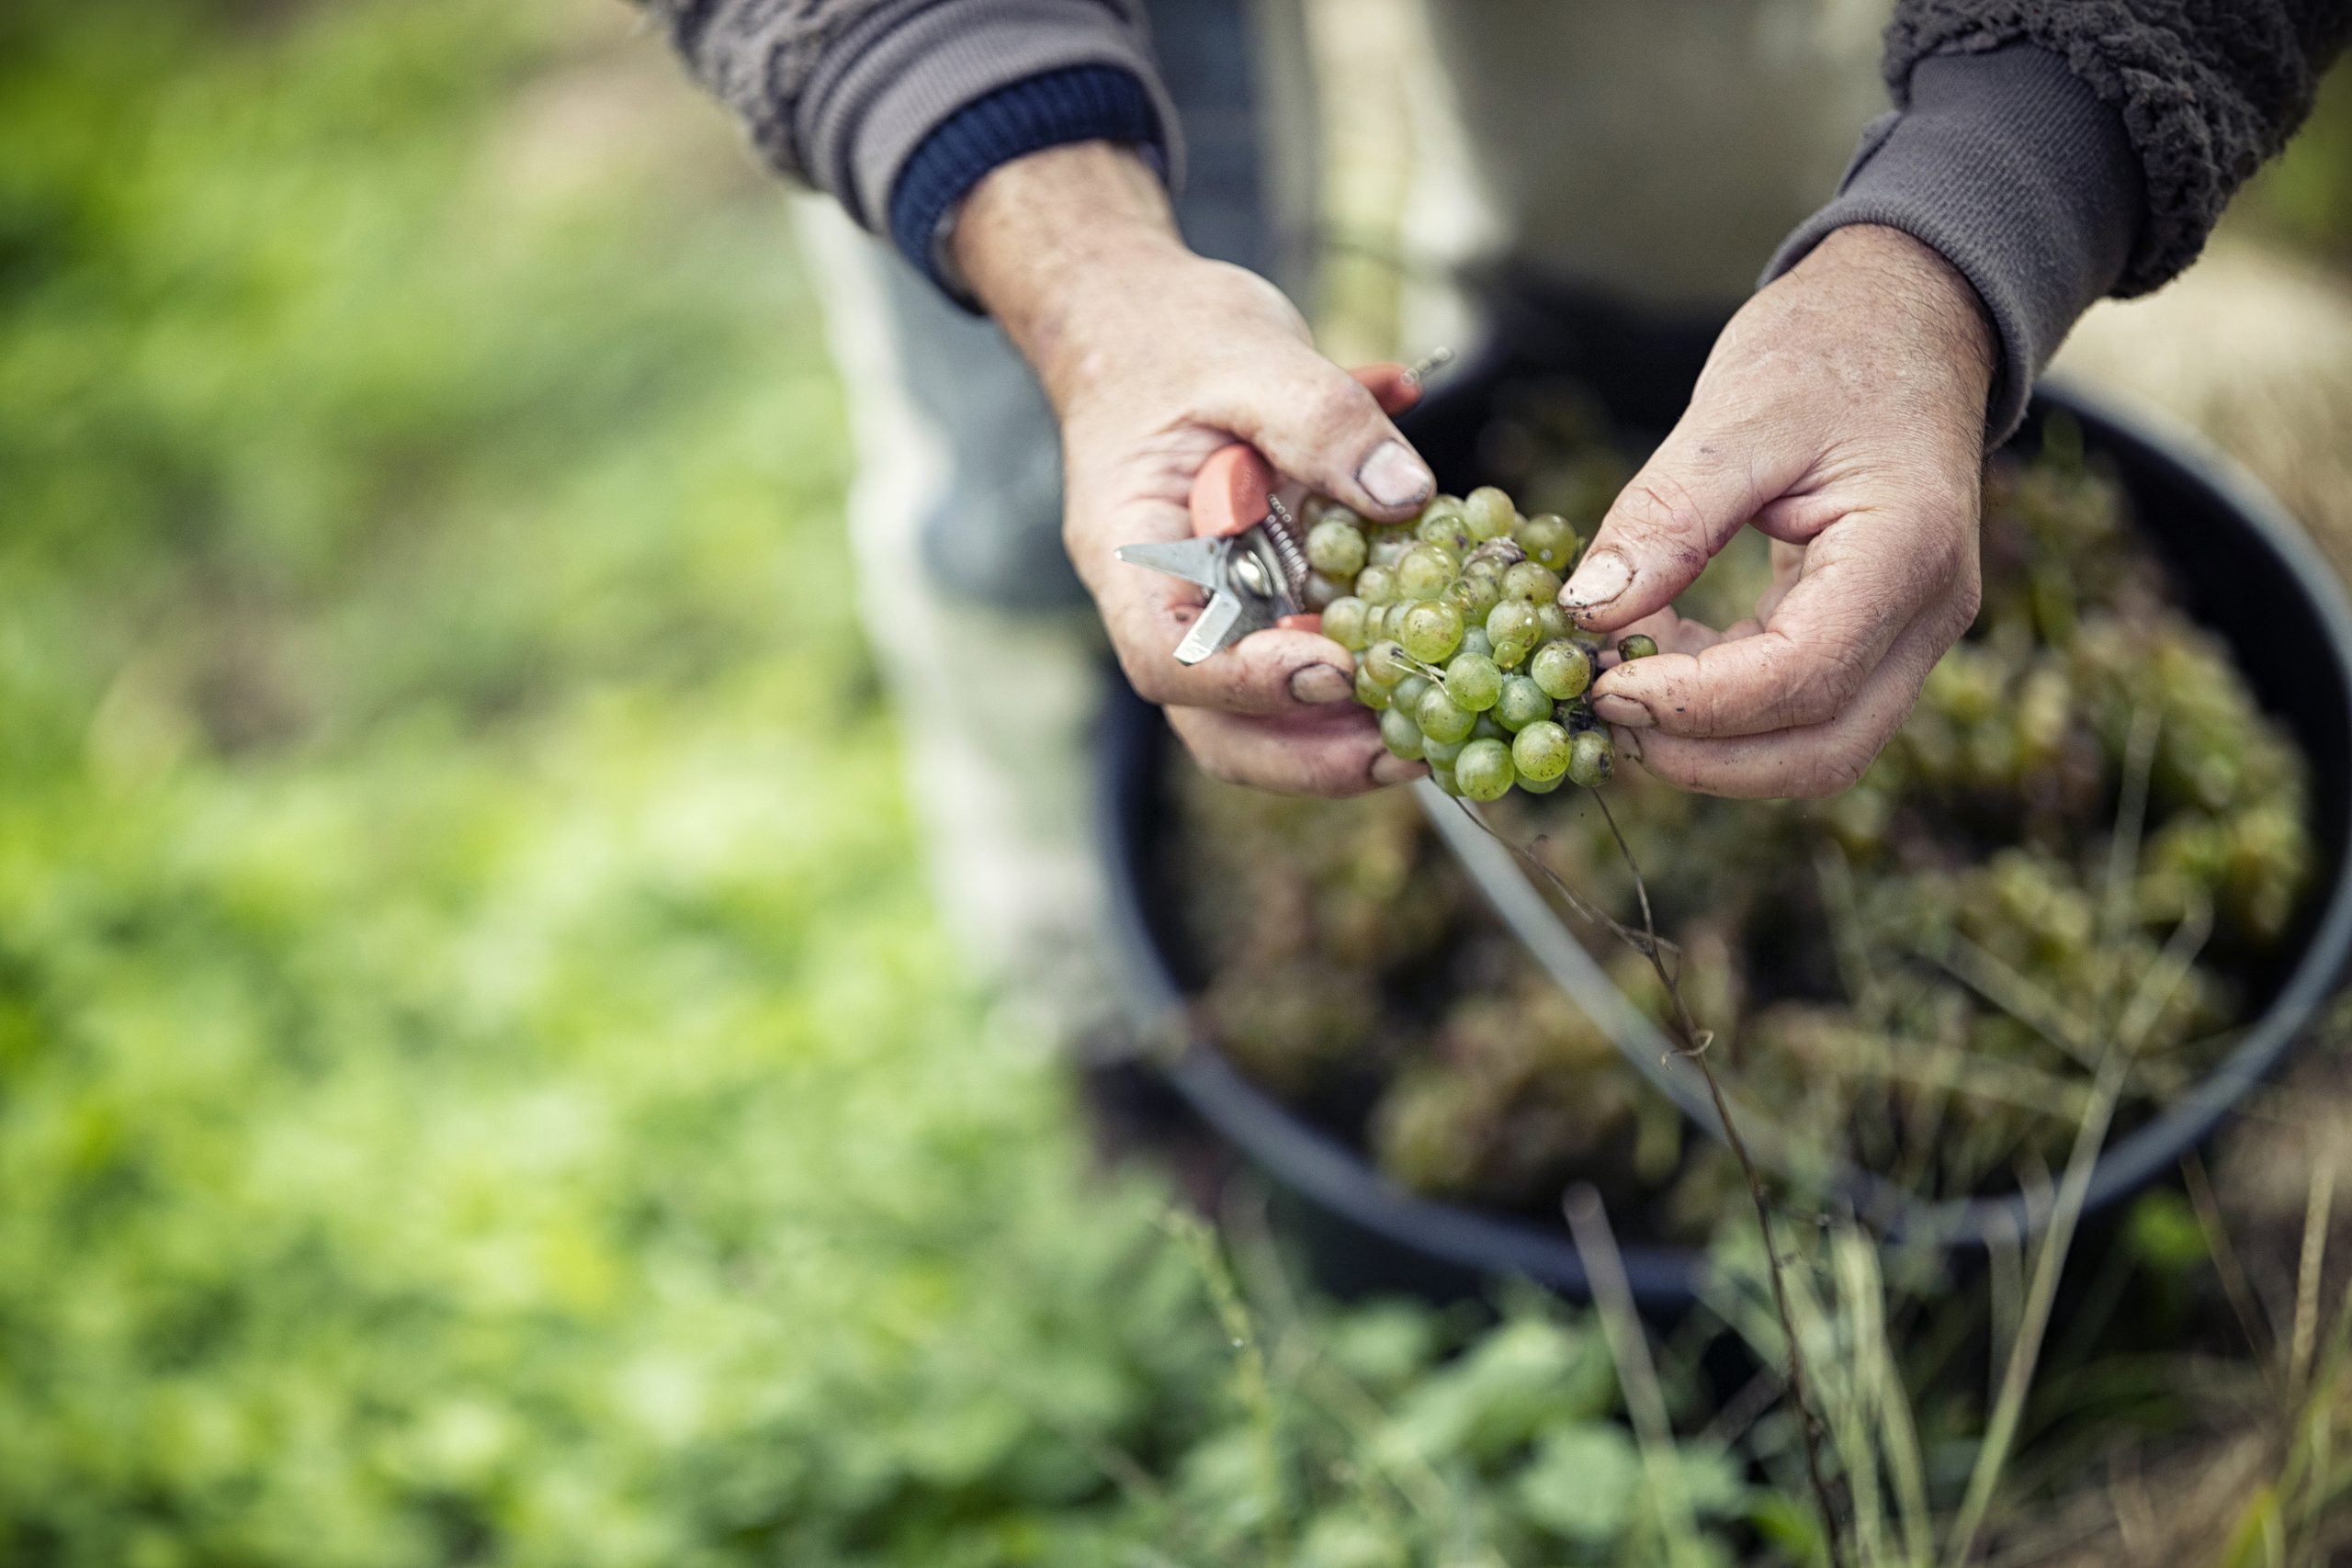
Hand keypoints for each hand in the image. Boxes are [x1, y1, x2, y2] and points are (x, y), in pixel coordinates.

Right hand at [956, 144, 1435, 794]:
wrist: (1138, 321)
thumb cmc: (1170, 335)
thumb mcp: (1248, 352)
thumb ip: (1323, 418)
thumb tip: (1406, 494)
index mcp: (1129, 550)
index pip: (1164, 653)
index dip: (1245, 681)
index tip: (1333, 670)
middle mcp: (1165, 603)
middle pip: (1212, 720)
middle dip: (1306, 753)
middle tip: (1406, 749)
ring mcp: (1213, 613)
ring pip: (1261, 715)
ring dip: (1344, 735)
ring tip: (1436, 734)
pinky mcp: (1263, 603)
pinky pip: (1310, 658)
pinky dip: (1372, 674)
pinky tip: (1445, 667)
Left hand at [1557, 224, 1996, 797]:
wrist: (1910, 316)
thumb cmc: (1832, 347)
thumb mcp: (1737, 413)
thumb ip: (1666, 516)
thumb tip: (1585, 611)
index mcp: (1907, 554)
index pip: (1802, 679)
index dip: (1693, 704)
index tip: (1598, 684)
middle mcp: (1926, 615)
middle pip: (1820, 752)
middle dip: (1700, 755)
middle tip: (1597, 713)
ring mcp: (1907, 634)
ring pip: (1813, 748)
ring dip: (1708, 744)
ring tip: (1614, 683)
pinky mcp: (1871, 636)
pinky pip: (1800, 708)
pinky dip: (1720, 707)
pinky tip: (1651, 654)